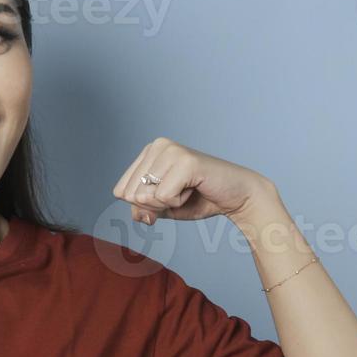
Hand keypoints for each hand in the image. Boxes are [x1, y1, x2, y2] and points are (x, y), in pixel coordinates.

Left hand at [112, 137, 272, 223]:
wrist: (236, 197)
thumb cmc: (198, 199)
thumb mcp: (161, 208)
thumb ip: (141, 209)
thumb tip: (137, 211)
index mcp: (147, 153)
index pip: (120, 191)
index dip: (143, 205)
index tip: (169, 194)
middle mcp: (157, 145)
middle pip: (130, 195)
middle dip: (155, 204)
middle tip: (181, 192)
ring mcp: (171, 150)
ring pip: (146, 196)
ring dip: (168, 203)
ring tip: (188, 189)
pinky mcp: (185, 161)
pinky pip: (164, 197)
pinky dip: (179, 202)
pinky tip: (195, 188)